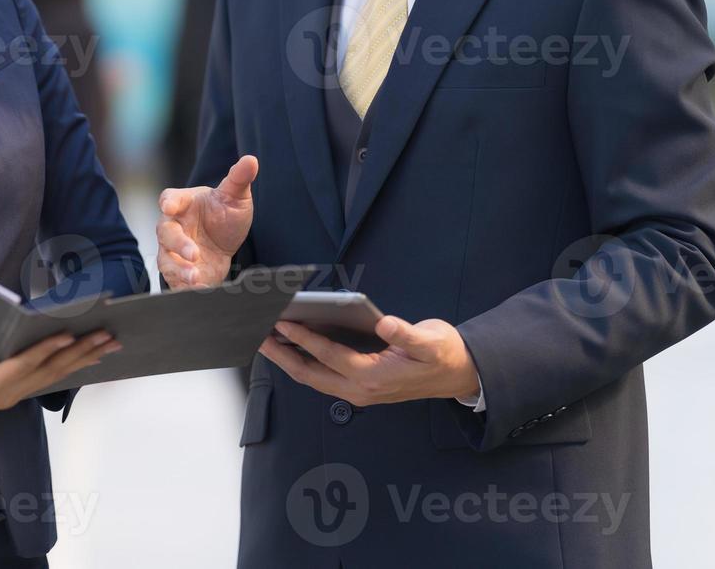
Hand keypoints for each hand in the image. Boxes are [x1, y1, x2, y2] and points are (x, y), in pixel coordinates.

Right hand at [0, 301, 118, 441]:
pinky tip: (87, 358)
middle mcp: (6, 393)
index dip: (46, 350)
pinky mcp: (13, 395)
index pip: (22, 365)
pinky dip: (69, 367)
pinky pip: (47, 380)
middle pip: (49, 371)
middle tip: (107, 335)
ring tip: (109, 344)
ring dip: (82, 359)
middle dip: (80, 352)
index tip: (68, 335)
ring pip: (54, 377)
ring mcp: (12, 396)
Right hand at [156, 155, 257, 288]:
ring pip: (167, 259)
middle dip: (177, 244)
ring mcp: (173, 251)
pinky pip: (175, 279)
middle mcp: (174, 227)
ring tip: (194, 277)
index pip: (170, 198)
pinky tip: (199, 288)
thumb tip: (251, 160)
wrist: (224, 246)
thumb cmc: (223, 216)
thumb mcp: (235, 197)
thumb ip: (239, 179)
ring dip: (179, 269)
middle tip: (193, 253)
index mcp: (183, 203)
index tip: (169, 206)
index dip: (169, 202)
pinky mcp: (179, 272)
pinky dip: (185, 285)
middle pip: (165, 232)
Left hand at [258, 314, 479, 405]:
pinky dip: (302, 363)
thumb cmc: (442, 354)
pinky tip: (290, 347)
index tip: (282, 322)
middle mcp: (362, 389)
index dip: (305, 338)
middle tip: (256, 334)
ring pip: (312, 379)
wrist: (458, 376)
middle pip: (310, 374)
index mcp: (376, 376)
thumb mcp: (431, 341)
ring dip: (287, 361)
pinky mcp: (358, 388)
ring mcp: (358, 392)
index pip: (330, 356)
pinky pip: (321, 377)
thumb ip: (407, 334)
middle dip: (282, 355)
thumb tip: (384, 323)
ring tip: (265, 340)